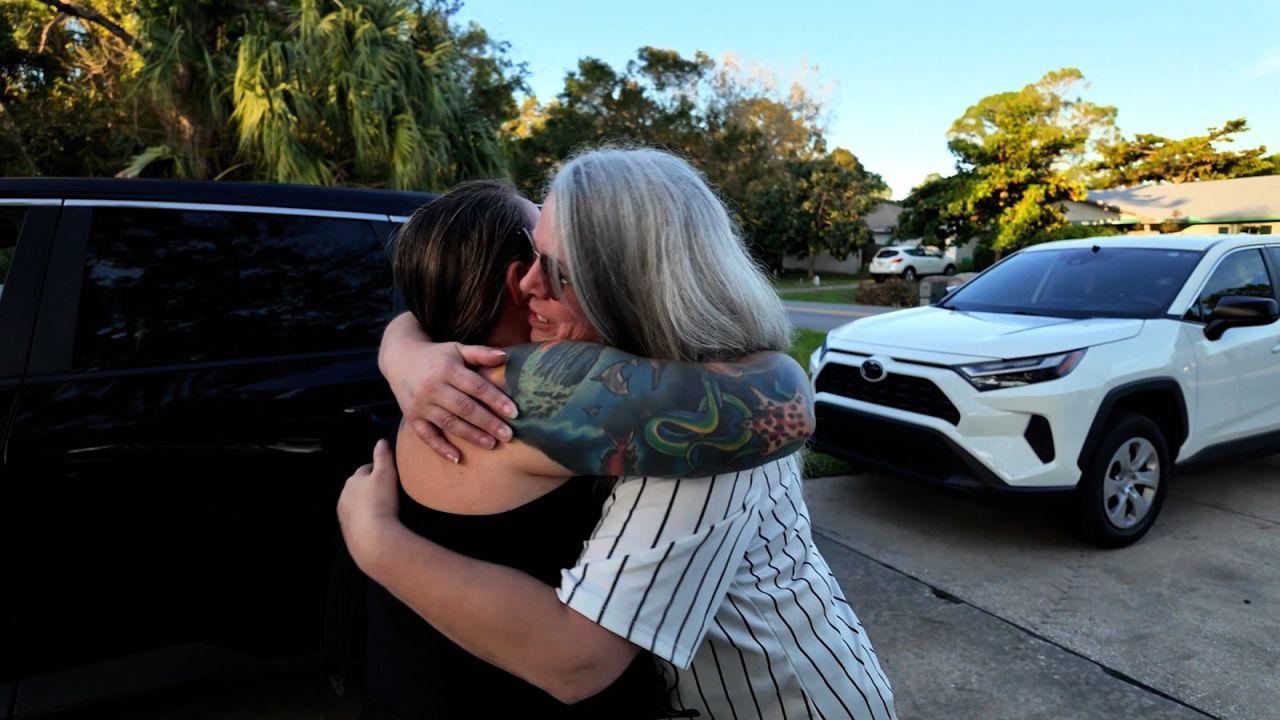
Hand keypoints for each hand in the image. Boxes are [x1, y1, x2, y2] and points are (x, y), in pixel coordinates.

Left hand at [338, 439, 400, 572]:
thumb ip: (383, 456)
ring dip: (367, 504)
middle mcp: (344, 495)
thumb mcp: (386, 474)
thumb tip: (381, 442)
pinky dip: (366, 518)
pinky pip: (358, 519)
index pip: (365, 469)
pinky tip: (378, 522)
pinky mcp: (347, 530)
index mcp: (353, 480)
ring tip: (383, 509)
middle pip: (359, 487)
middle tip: (388, 493)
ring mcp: (344, 514)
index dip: (378, 470)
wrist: (372, 537)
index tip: (389, 475)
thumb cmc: (380, 502)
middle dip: (370, 488)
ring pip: (357, 503)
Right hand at [380, 313, 516, 461]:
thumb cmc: (437, 356)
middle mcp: (432, 387)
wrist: (399, 359)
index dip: (495, 400)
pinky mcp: (412, 418)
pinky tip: (458, 458)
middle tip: (508, 435)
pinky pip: (426, 436)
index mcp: (447, 369)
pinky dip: (441, 448)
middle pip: (464, 408)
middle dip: (488, 422)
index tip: (514, 413)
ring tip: (492, 444)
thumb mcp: (457, 349)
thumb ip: (480, 353)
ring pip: (449, 423)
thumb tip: (505, 356)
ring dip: (471, 435)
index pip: (475, 386)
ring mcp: (420, 404)